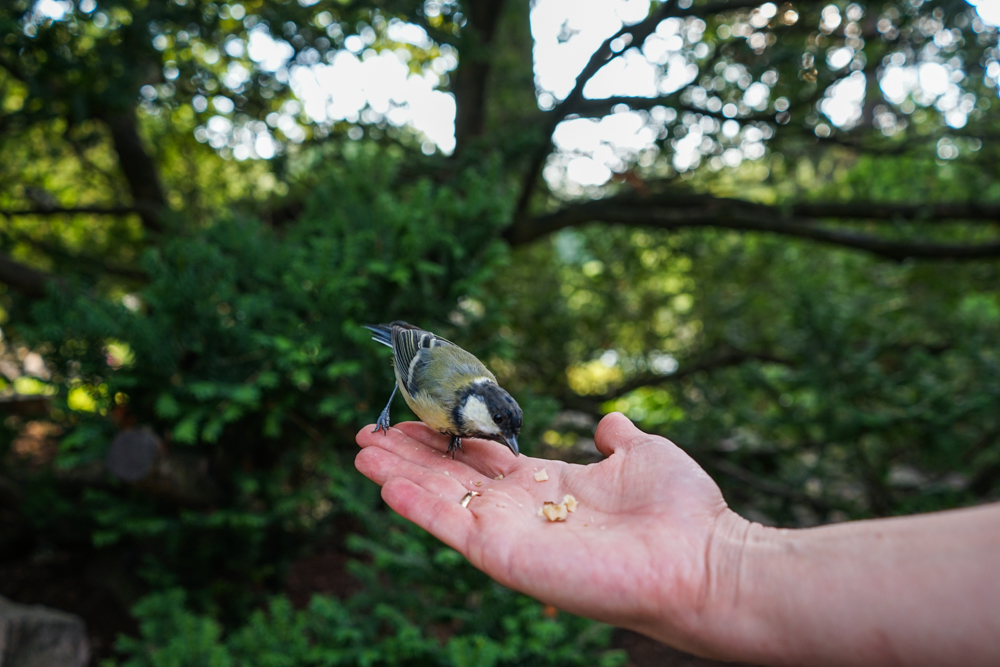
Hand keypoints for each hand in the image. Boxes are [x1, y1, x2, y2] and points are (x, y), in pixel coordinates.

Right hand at [355, 413, 748, 656]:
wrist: (702, 560)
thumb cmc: (681, 512)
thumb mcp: (645, 454)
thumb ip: (618, 438)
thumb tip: (609, 422)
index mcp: (547, 486)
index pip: (481, 459)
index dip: (447, 438)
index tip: (415, 416)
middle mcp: (521, 512)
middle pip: (450, 477)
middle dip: (409, 454)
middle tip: (368, 430)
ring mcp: (510, 535)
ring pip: (440, 499)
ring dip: (399, 475)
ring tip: (360, 450)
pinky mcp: (506, 557)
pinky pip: (452, 527)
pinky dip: (417, 507)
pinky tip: (386, 484)